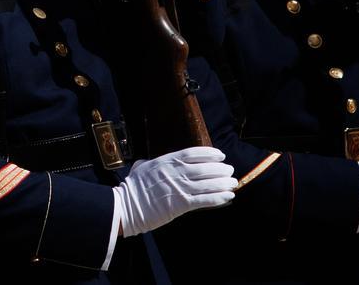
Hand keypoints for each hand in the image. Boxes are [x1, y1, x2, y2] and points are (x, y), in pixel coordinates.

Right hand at [112, 146, 236, 237]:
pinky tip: (228, 196)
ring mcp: (179, 188)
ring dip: (223, 183)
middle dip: (220, 168)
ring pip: (208, 183)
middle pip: (205, 167)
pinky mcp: (181, 205)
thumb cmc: (132, 188)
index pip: (193, 153)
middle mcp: (175, 172)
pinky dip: (219, 198)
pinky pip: (205, 200)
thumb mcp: (140, 168)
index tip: (220, 154)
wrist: (126, 206)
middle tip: (229, 170)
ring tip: (233, 182)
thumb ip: (148, 163)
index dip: (210, 153)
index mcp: (166, 161)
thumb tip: (147, 162)